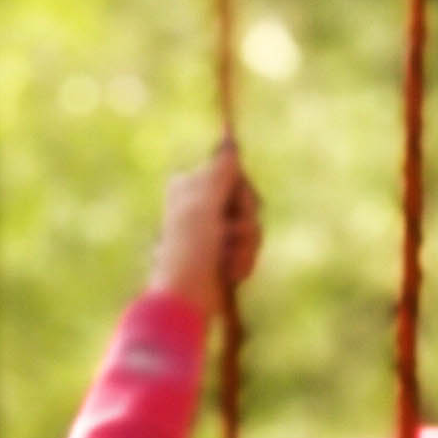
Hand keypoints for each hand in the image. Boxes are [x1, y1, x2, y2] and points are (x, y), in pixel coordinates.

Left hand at [153, 144, 262, 311]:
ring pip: (252, 227)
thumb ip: (220, 170)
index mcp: (189, 186)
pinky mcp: (224, 255)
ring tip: (227, 260)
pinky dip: (243, 261)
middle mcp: (201, 205)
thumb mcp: (204, 201)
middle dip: (245, 221)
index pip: (233, 174)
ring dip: (245, 246)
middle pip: (246, 200)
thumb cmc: (189, 246)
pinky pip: (250, 249)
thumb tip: (230, 142)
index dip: (241, 192)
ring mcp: (213, 232)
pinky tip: (228, 272)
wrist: (185, 295)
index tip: (236, 202)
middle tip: (228, 235)